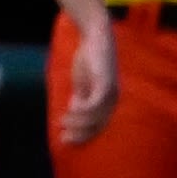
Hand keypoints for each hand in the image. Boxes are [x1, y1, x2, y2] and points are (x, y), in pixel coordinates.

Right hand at [58, 12, 116, 147]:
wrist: (95, 37)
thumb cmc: (89, 59)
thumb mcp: (83, 83)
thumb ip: (80, 98)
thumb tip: (74, 114)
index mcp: (109, 102)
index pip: (98, 125)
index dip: (83, 135)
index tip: (65, 140)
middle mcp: (114, 100)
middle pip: (99, 125)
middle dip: (81, 134)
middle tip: (64, 138)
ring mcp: (111, 93)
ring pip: (97, 116)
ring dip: (79, 122)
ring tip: (62, 122)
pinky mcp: (105, 83)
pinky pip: (96, 103)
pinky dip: (83, 109)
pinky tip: (70, 110)